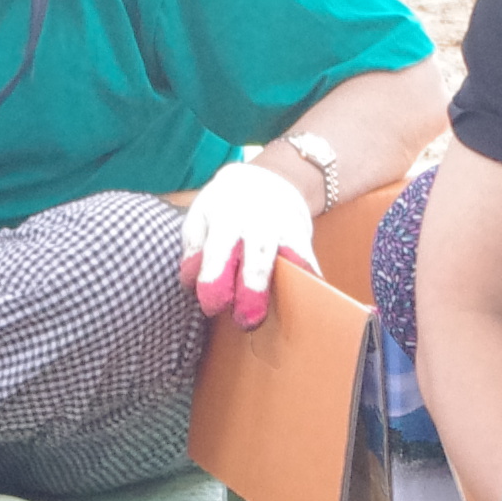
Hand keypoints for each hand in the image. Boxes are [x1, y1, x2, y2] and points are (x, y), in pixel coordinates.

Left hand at [180, 156, 316, 326]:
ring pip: (287, 258)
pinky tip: (311, 295)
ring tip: (281, 315)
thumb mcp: (201, 216)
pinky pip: (307, 258)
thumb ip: (194, 247)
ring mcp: (284, 229)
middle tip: (245, 321)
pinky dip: (310, 276)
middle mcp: (258, 222)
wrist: (266, 179)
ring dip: (284, 287)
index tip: (212, 306)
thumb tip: (190, 280)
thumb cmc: (225, 207)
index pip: (218, 252)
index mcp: (226, 218)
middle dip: (253, 290)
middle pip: (258, 257)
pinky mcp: (303, 236)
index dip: (214, 280)